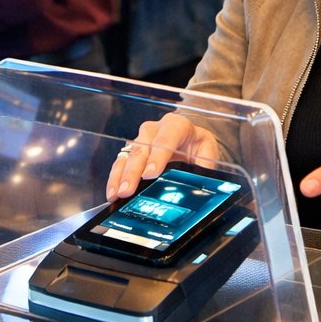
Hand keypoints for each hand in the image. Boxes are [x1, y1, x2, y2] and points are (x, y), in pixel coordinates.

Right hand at [105, 113, 220, 200]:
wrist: (191, 140)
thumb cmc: (198, 146)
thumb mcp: (208, 152)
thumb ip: (205, 166)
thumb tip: (201, 184)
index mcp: (177, 126)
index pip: (166, 138)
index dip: (158, 156)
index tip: (150, 174)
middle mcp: (155, 129)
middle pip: (142, 148)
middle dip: (133, 171)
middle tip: (128, 190)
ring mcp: (141, 139)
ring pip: (128, 155)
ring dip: (120, 176)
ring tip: (116, 195)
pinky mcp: (132, 151)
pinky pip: (120, 163)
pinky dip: (115, 178)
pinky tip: (112, 193)